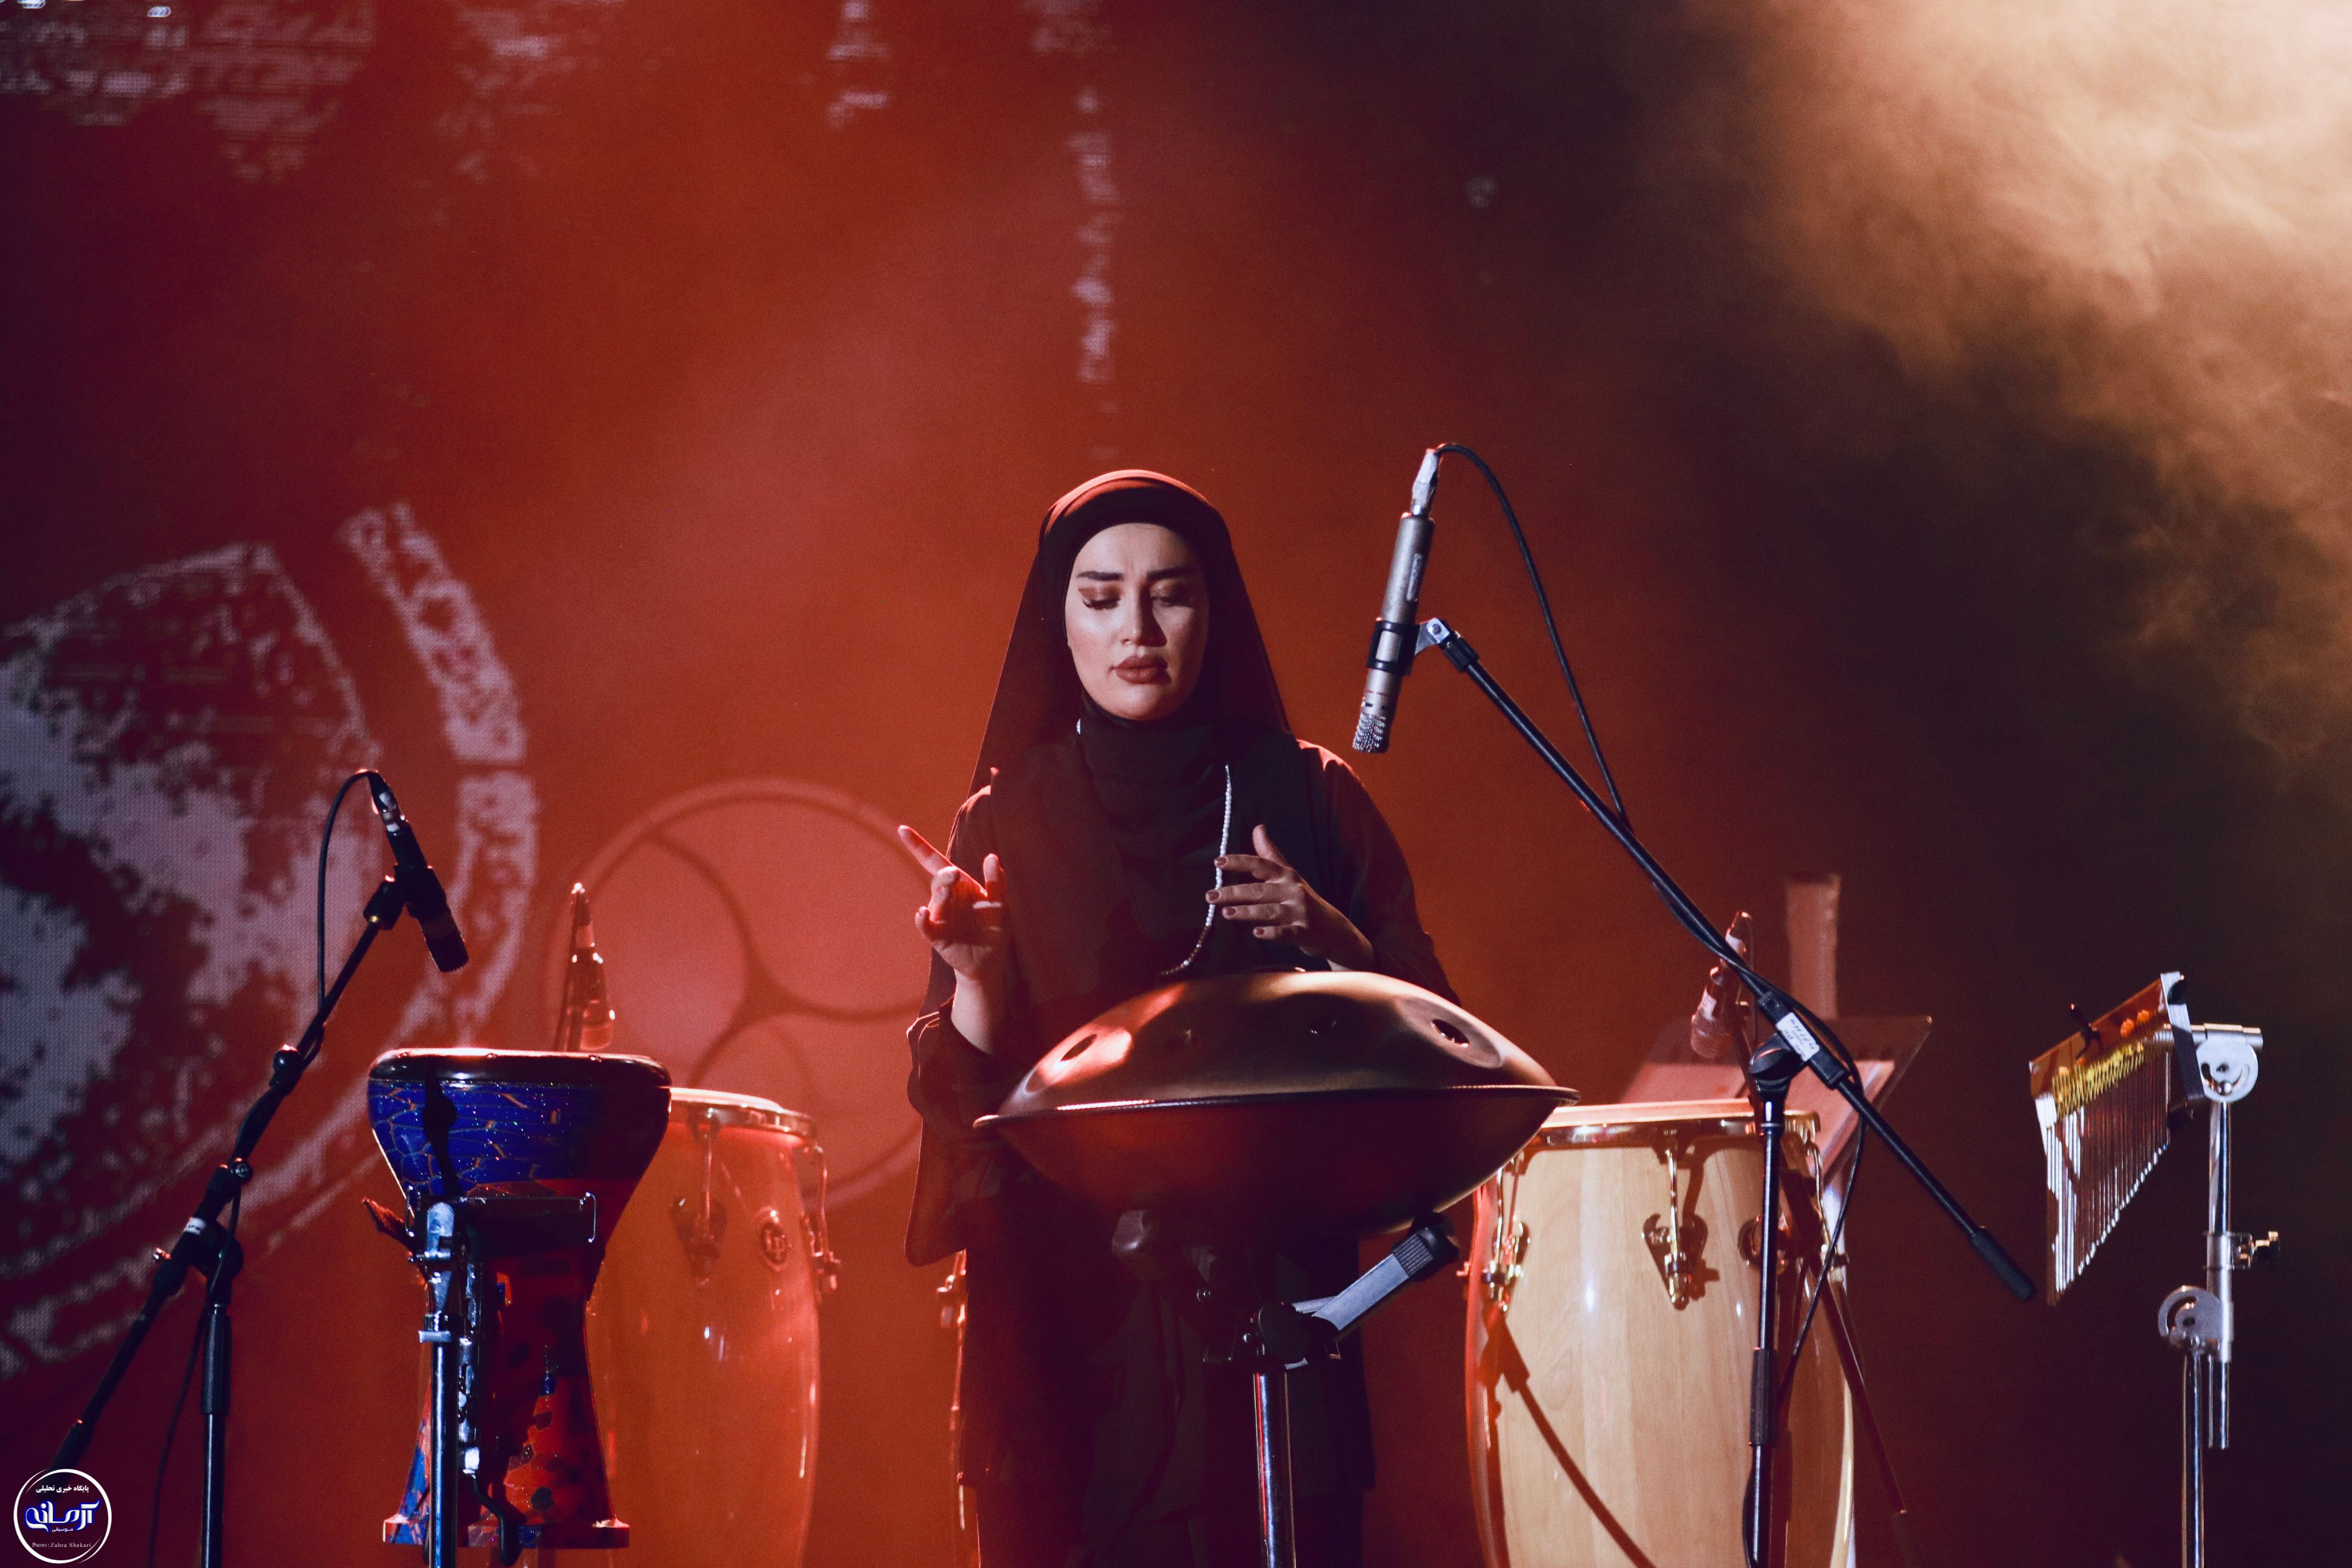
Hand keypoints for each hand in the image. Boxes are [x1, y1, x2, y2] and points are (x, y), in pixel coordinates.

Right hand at [898, 826, 1006, 980]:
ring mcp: (940, 916)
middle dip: (944, 876)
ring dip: (940, 896)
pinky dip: (922, 920)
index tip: (902, 829)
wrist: (991, 960)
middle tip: (955, 875)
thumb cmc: (994, 928)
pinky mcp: (938, 936)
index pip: (935, 861)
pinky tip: (922, 913)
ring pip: (935, 902)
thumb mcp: (1000, 903)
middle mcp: (946, 898)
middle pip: (939, 880)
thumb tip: (991, 856)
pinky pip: (926, 926)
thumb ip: (997, 881)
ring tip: (948, 890)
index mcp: (960, 885)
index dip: (918, 846)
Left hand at [1208, 825, 1374, 969]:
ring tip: (1226, 913)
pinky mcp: (1303, 933)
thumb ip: (1270, 854)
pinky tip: (1257, 933)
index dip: (1239, 862)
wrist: (1333, 928)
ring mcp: (1299, 912)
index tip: (1218, 862)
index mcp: (1286, 876)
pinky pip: (1286, 933)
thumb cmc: (1304, 899)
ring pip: (1269, 911)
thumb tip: (1258, 827)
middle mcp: (1293, 891)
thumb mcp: (1289, 875)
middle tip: (1210, 896)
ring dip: (1247, 912)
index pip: (1260, 864)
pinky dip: (1272, 933)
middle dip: (1233, 892)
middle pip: (1259, 890)